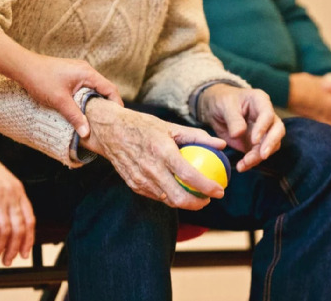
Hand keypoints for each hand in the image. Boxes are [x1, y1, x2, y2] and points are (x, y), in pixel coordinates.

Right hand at [0, 138, 34, 266]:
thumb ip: (4, 193)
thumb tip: (4, 212)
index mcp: (16, 188)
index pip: (29, 219)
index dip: (28, 239)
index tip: (23, 253)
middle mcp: (11, 192)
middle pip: (19, 228)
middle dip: (14, 249)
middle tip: (6, 261)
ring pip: (5, 231)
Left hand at [20, 54, 122, 137]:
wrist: (22, 67)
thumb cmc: (40, 79)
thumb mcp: (59, 101)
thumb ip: (75, 117)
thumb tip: (86, 133)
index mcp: (87, 73)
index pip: (110, 89)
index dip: (116, 104)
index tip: (117, 119)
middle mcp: (85, 70)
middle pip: (104, 89)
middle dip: (107, 105)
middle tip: (108, 122)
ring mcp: (78, 72)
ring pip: (93, 89)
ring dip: (95, 103)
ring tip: (96, 119)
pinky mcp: (70, 75)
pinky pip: (85, 88)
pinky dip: (86, 99)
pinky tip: (82, 110)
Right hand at [80, 98, 226, 210]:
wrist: (110, 131)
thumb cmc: (143, 126)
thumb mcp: (170, 126)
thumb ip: (197, 136)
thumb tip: (221, 144)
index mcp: (162, 151)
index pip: (189, 175)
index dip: (207, 187)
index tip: (220, 191)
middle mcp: (151, 168)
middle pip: (179, 197)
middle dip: (198, 203)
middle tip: (208, 199)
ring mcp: (140, 179)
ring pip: (168, 200)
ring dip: (184, 202)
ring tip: (196, 196)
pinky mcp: (134, 185)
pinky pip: (156, 196)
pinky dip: (169, 196)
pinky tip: (177, 190)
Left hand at [198, 84, 285, 171]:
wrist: (216, 109)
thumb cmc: (222, 101)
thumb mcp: (225, 106)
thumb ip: (233, 119)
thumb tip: (238, 134)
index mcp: (260, 101)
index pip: (268, 114)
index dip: (263, 128)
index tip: (254, 140)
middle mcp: (267, 116)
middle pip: (277, 130)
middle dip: (271, 144)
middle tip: (262, 155)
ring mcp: (264, 130)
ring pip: (271, 145)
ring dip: (259, 156)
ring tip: (245, 163)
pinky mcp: (257, 143)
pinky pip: (259, 154)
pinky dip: (252, 162)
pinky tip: (242, 166)